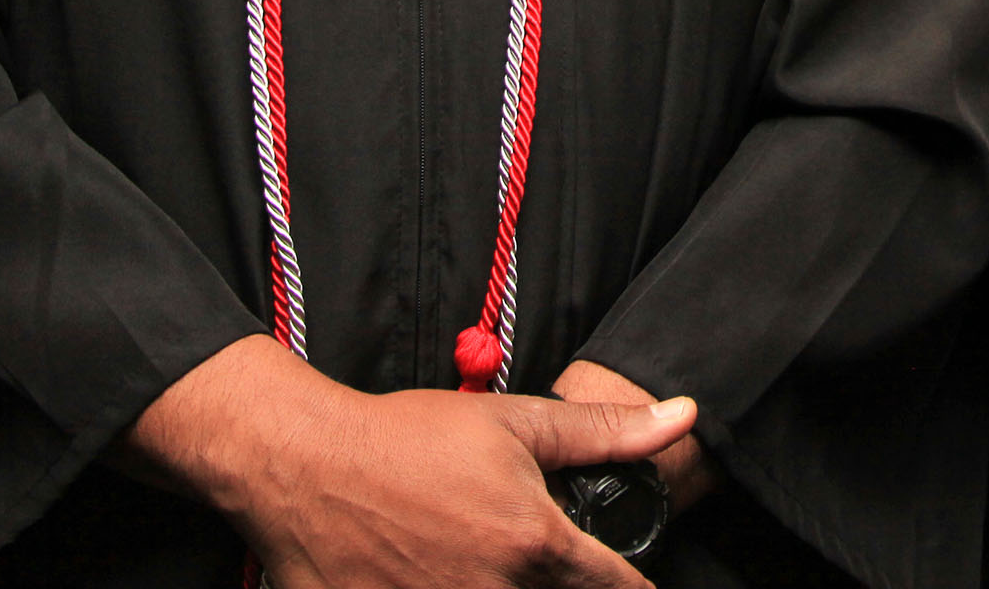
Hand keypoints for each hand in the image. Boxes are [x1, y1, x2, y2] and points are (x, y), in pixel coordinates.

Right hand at [122, 334, 696, 586]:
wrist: (308, 466)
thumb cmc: (406, 439)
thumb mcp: (516, 423)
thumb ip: (605, 433)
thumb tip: (681, 417)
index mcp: (533, 544)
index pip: (613, 588)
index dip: (630, 587)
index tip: (629, 584)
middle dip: (565, 588)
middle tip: (532, 560)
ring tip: (488, 567)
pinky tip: (442, 577)